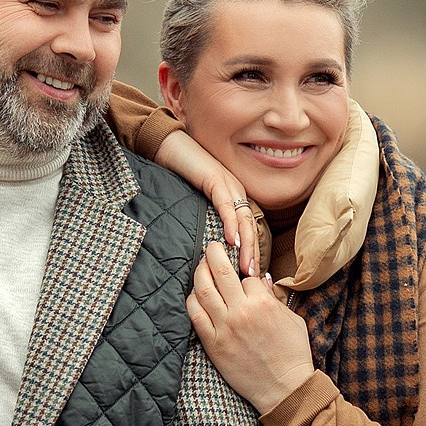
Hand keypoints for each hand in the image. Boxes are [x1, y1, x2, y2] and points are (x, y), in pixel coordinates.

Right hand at [155, 130, 258, 275]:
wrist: (171, 147)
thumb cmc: (181, 174)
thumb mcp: (198, 200)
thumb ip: (207, 217)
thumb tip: (210, 244)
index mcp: (234, 198)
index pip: (248, 229)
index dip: (252, 252)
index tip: (252, 275)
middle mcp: (236, 192)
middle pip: (250, 227)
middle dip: (253, 254)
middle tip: (254, 278)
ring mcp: (228, 185)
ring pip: (243, 219)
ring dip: (247, 244)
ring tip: (247, 266)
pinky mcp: (215, 180)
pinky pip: (226, 205)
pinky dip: (230, 224)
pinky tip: (232, 240)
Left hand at [186, 242, 314, 412]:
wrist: (284, 389)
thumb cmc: (292, 354)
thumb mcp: (292, 319)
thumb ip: (272, 297)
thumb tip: (259, 280)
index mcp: (263, 303)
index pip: (245, 275)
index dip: (244, 272)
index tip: (242, 273)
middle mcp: (241, 312)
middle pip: (219, 271)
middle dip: (213, 253)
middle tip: (210, 246)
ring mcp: (224, 328)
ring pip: (202, 290)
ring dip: (199, 273)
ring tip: (200, 267)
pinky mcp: (213, 344)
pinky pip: (195, 316)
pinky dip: (192, 301)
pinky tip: (194, 296)